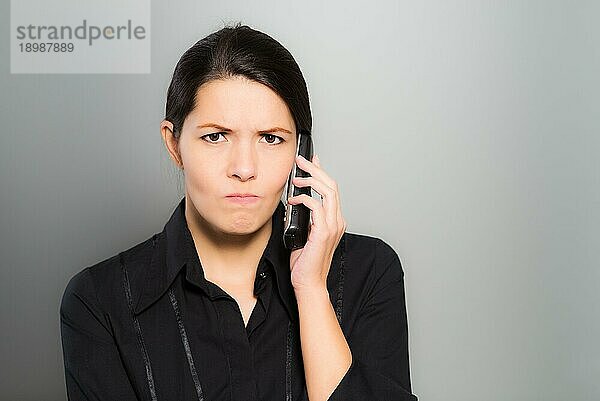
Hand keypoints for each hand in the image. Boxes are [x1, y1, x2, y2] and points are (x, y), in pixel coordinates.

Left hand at [287, 153, 346, 293]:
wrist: (309, 283)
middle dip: (315, 169)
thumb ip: (304, 218)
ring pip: (328, 191)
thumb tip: (294, 203)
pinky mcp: (323, 232)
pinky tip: (293, 200)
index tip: (311, 161)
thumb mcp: (303, 234)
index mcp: (334, 220)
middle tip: (301, 160)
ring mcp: (332, 226)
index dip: (321, 172)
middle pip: (331, 185)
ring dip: (311, 180)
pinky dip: (304, 199)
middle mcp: (337, 221)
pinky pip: (317, 206)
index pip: (331, 189)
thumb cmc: (305, 263)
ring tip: (296, 177)